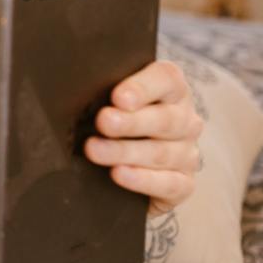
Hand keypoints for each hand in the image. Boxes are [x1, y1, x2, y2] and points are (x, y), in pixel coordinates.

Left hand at [85, 60, 202, 215]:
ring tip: (94, 150)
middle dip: (130, 122)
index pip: (166, 79)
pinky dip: (142, 180)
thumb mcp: (112, 100)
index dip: (142, 87)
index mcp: (172, 90)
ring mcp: (187, 153)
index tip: (117, 97)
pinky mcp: (184, 183)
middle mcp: (185, 120)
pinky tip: (119, 174)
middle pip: (164, 119)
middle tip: (103, 122)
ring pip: (160, 153)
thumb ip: (104, 89)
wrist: (129, 172)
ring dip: (125, 152)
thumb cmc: (116, 121)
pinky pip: (169, 183)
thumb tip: (74, 84)